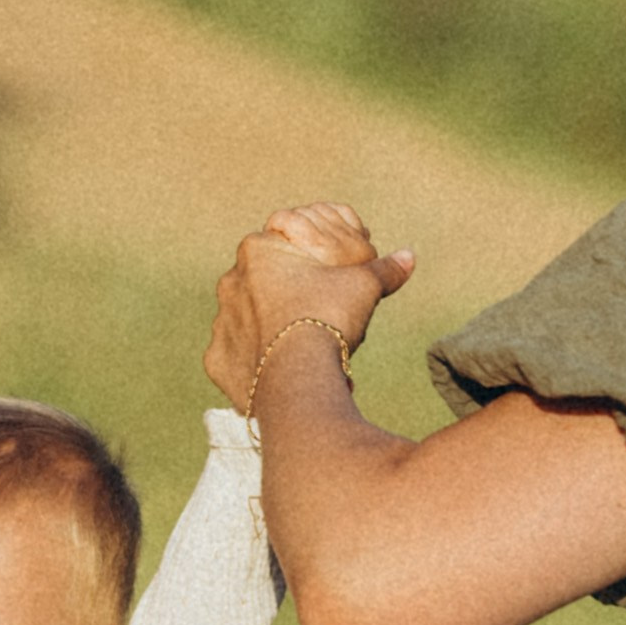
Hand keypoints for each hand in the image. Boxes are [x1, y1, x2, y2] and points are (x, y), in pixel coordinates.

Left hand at [205, 203, 415, 411]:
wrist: (297, 375)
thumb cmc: (327, 317)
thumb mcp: (363, 286)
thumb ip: (383, 269)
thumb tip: (408, 257)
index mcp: (257, 251)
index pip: (286, 249)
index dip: (314, 266)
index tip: (333, 286)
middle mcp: (231, 281)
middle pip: (266, 285)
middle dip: (292, 298)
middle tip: (322, 317)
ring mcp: (220, 321)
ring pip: (249, 320)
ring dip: (272, 330)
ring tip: (304, 348)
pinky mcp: (217, 359)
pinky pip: (237, 358)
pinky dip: (257, 363)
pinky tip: (281, 370)